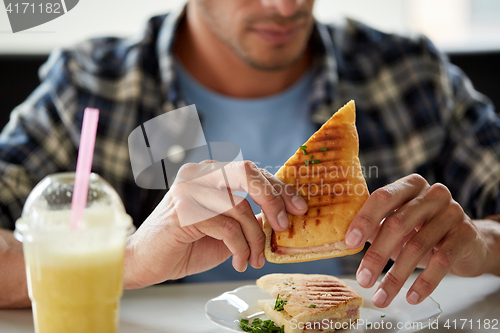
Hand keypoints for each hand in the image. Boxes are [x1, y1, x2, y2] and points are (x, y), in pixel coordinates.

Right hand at [123, 160, 307, 287]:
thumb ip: (249, 217)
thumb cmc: (186, 244)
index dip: (279, 188)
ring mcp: (188, 189)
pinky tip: (239, 261)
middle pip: (247, 173)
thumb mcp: (227, 227)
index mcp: (210, 172)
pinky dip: (240, 248)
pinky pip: (226, 227)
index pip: (252, 171)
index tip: (299, 208)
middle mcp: (198, 173)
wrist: (146, 262)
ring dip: (255, 239)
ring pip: (240, 207)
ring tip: (255, 259)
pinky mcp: (183, 211)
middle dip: (273, 200)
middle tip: (283, 227)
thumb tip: (284, 216)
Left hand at [345, 174, 489, 307]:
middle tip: (363, 279)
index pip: (383, 197)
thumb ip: (375, 227)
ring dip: (396, 276)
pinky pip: (442, 261)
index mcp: (410, 185)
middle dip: (376, 255)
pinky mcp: (466, 234)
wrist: (470, 243)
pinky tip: (411, 297)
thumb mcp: (399, 226)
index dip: (364, 220)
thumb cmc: (424, 231)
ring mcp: (452, 212)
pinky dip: (424, 282)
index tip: (350, 242)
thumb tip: (347, 240)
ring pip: (417, 246)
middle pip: (397, 224)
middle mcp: (432, 194)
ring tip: (381, 296)